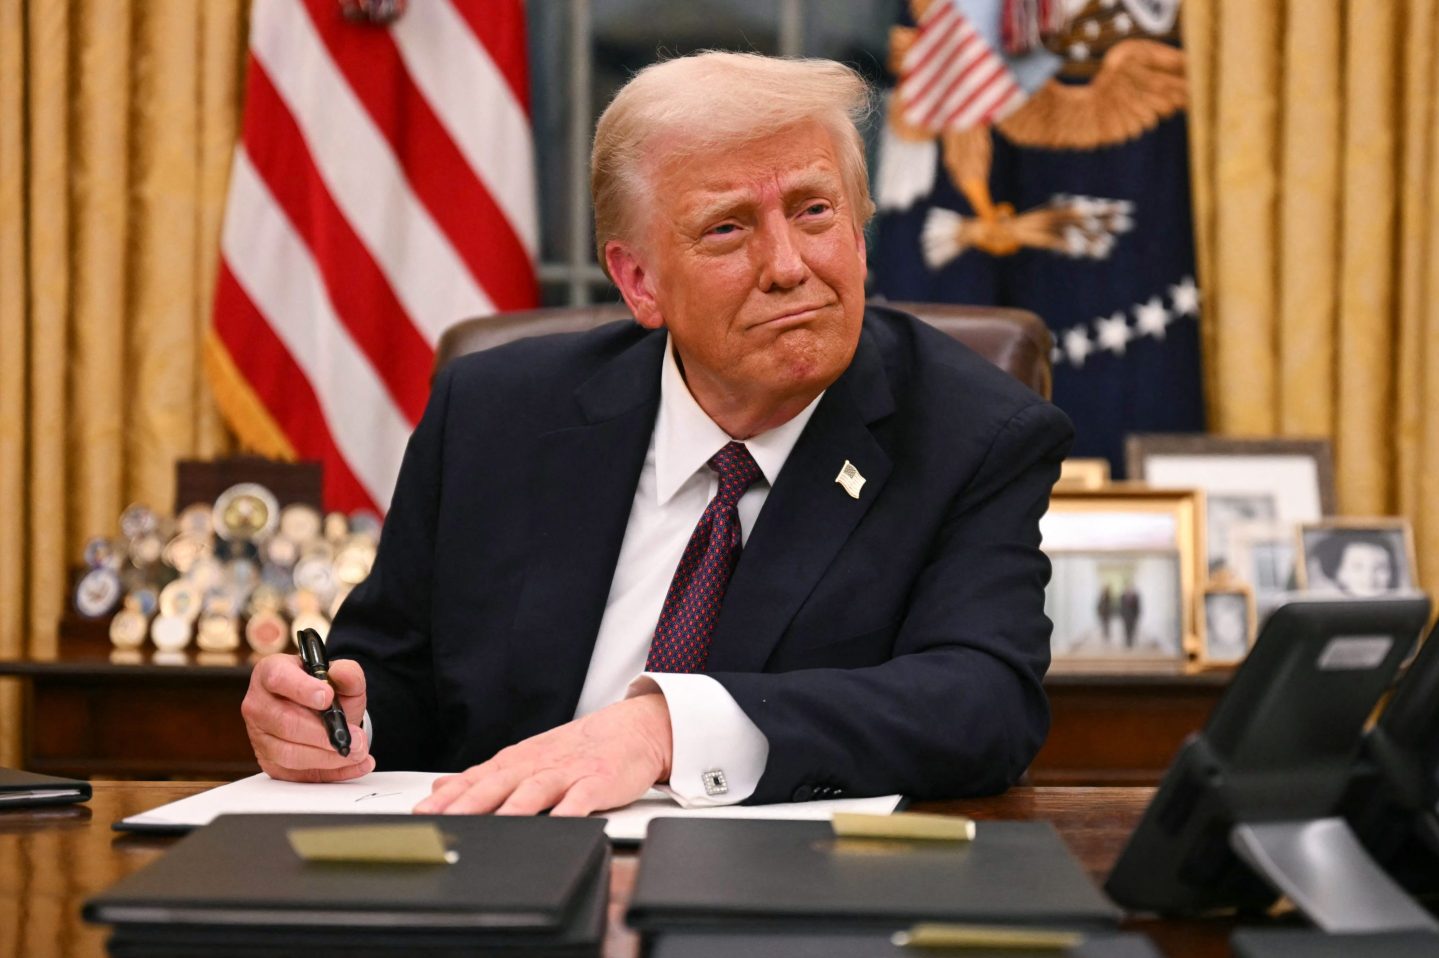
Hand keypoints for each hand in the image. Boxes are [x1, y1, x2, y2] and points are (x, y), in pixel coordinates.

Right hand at [241, 653, 373, 781]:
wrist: (320, 712)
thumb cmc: (324, 690)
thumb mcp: (340, 676)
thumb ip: (347, 672)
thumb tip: (340, 674)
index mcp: (271, 672)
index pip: (278, 678)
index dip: (302, 689)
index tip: (328, 698)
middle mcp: (259, 704)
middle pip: (285, 723)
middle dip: (324, 734)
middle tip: (355, 738)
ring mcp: (260, 736)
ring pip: (288, 753)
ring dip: (327, 757)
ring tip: (357, 752)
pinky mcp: (269, 762)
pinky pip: (296, 775)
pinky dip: (330, 773)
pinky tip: (354, 766)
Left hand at [414, 693, 672, 816]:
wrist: (634, 728)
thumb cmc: (579, 749)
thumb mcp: (528, 758)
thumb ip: (485, 776)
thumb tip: (440, 789)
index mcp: (518, 762)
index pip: (476, 779)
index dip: (448, 798)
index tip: (421, 815)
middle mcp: (538, 765)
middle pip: (498, 784)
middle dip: (468, 803)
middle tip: (442, 822)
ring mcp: (568, 773)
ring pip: (535, 790)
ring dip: (513, 808)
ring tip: (494, 826)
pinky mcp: (598, 782)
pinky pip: (582, 798)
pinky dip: (569, 811)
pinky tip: (559, 823)